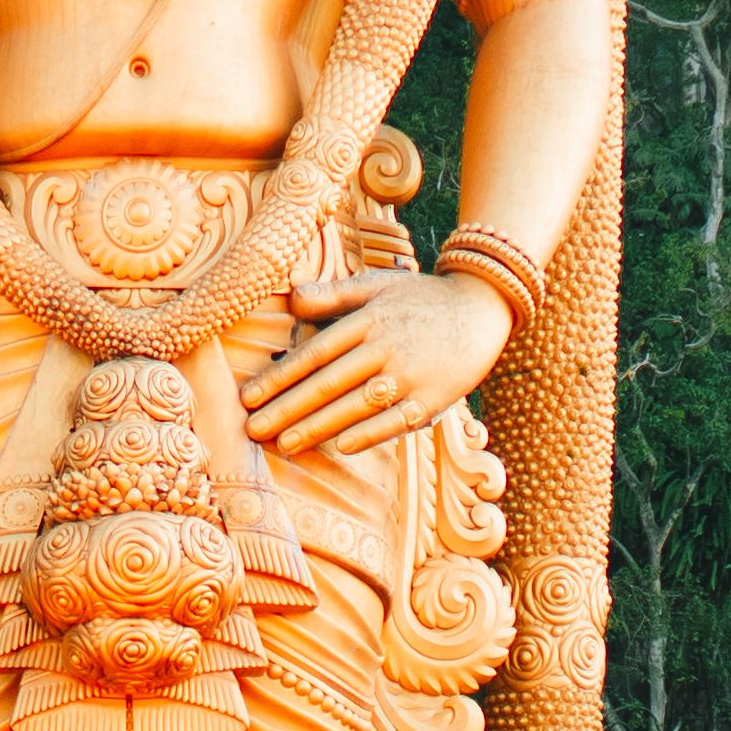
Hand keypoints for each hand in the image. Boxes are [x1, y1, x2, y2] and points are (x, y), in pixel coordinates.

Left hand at [239, 264, 506, 458]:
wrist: (482, 308)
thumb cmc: (420, 298)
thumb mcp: (377, 284)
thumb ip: (333, 294)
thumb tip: (291, 299)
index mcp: (368, 320)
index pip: (315, 354)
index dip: (279, 377)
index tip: (248, 397)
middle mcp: (386, 347)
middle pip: (329, 383)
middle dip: (288, 409)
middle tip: (253, 430)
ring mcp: (412, 375)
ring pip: (357, 405)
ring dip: (319, 427)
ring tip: (285, 444)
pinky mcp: (434, 398)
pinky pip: (397, 420)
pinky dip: (370, 433)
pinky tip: (341, 446)